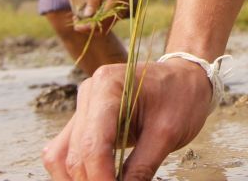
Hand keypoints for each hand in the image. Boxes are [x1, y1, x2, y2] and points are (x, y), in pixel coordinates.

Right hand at [42, 58, 212, 180]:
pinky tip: (95, 180)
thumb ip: (141, 168)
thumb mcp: (168, 134)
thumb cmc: (181, 97)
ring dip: (76, 179)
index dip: (99, 177)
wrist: (186, 77)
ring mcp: (84, 107)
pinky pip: (66, 151)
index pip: (92, 143)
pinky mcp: (85, 120)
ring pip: (61, 154)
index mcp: (108, 86)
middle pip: (74, 153)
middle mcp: (89, 94)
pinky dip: (75, 172)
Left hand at [73, 0, 144, 31]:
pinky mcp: (119, 12)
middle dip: (87, 28)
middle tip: (75, 20)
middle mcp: (117, 13)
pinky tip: (90, 13)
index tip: (75, 25)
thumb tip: (86, 14)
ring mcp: (119, 13)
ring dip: (91, 25)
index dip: (85, 27)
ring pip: (104, 27)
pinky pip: (107, 22)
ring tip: (80, 17)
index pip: (98, 24)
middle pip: (101, 30)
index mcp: (113, 7)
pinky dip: (97, 21)